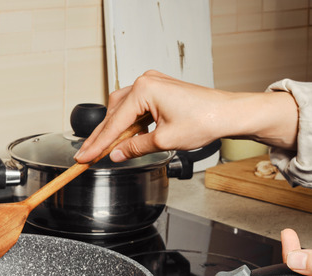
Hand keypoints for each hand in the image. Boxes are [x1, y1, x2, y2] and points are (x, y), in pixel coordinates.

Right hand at [74, 70, 298, 162]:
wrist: (227, 113)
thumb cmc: (204, 120)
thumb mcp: (165, 141)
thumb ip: (136, 147)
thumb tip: (117, 154)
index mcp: (144, 89)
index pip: (114, 122)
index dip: (97, 144)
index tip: (83, 157)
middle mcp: (145, 81)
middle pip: (115, 113)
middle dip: (103, 136)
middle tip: (88, 155)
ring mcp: (153, 84)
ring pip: (124, 110)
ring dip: (116, 130)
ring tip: (105, 150)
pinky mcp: (160, 90)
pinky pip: (137, 107)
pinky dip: (130, 123)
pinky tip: (126, 138)